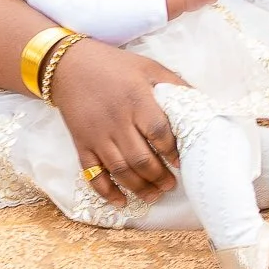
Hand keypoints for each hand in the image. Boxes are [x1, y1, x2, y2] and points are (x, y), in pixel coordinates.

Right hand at [52, 41, 185, 206]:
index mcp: (136, 99)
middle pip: (141, 158)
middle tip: (171, 184)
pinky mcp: (81, 144)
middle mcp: (116, 121)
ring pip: (120, 170)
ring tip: (155, 195)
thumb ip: (173, 84)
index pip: (158, 131)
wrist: (68, 66)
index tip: (181, 161)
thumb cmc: (114, 66)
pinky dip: (106, 191)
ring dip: (139, 187)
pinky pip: (92, 173)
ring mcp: (97, 135)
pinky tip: (120, 202)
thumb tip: (200, 102)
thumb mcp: (147, 67)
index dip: (172, 150)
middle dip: (159, 176)